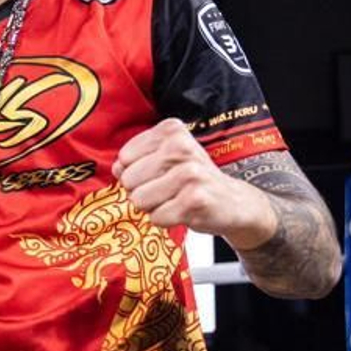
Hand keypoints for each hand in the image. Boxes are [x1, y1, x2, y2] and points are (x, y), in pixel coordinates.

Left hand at [113, 119, 275, 247]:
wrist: (234, 201)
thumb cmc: (193, 179)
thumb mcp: (165, 159)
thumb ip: (135, 159)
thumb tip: (116, 168)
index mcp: (171, 131)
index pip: (124, 158)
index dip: (136, 172)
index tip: (159, 173)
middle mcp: (181, 147)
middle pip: (129, 180)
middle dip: (143, 191)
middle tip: (168, 190)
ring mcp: (189, 173)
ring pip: (139, 200)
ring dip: (154, 207)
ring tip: (175, 200)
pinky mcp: (195, 200)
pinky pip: (156, 217)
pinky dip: (166, 220)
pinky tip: (183, 211)